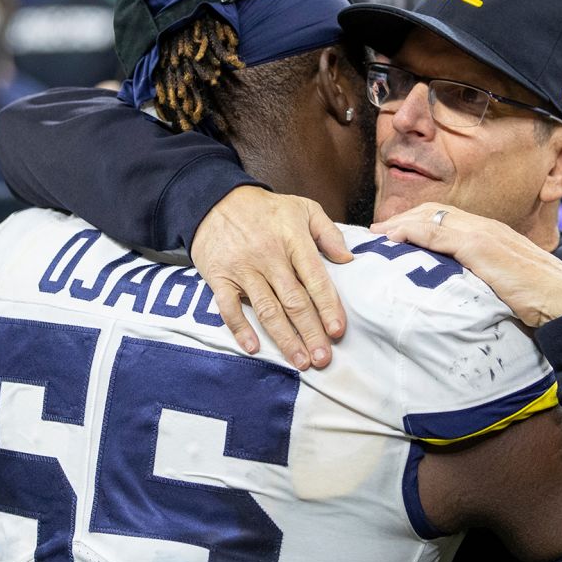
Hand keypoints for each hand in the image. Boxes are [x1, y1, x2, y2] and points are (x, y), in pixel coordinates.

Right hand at [190, 186, 351, 368]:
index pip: (315, 279)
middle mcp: (268, 256)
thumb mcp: (303, 208)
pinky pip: (229, 308)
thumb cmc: (265, 209)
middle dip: (310, 332)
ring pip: (267, 310)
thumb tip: (348, 261)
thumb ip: (328, 232)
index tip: (338, 331)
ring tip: (300, 361)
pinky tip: (254, 348)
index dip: (328, 307)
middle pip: (293, 301)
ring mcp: (242, 268)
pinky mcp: (219, 277)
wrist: (213, 199)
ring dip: (284, 339)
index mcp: (292, 239)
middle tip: (323, 358)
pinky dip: (240, 329)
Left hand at [370, 203, 561, 326]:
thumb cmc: (543, 301)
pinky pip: (438, 233)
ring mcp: (485, 234)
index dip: (418, 221)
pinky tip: (394, 239)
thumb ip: (485, 280)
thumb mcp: (507, 285)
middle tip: (378, 231)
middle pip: (435, 211)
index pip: (448, 218)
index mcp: (493, 234)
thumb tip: (462, 292)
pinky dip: (412, 232)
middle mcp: (487, 227)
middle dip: (403, 218)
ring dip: (401, 223)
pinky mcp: (482, 247)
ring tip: (378, 235)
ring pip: (433, 218)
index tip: (394, 232)